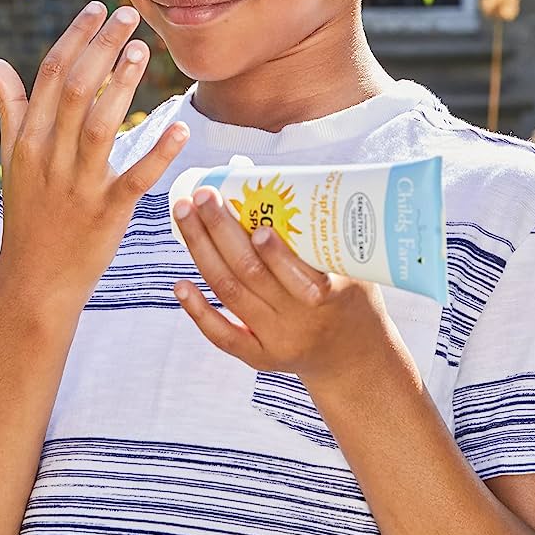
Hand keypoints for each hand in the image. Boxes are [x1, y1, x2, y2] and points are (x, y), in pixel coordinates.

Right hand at [0, 2, 189, 307]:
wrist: (33, 280)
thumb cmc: (28, 214)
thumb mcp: (12, 161)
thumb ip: (12, 110)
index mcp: (28, 140)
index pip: (50, 75)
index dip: (76, 37)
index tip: (98, 8)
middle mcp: (50, 157)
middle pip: (76, 90)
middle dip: (103, 47)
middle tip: (129, 14)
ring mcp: (79, 185)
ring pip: (101, 125)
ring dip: (123, 84)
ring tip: (144, 50)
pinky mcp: (108, 212)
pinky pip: (136, 176)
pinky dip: (159, 151)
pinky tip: (180, 124)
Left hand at [171, 186, 393, 385]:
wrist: (356, 356)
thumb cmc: (354, 296)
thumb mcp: (352, 263)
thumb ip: (318, 229)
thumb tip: (272, 177)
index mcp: (330, 295)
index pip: (300, 275)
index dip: (276, 253)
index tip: (256, 223)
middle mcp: (299, 320)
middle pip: (251, 275)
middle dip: (222, 232)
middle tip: (204, 196)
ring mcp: (276, 340)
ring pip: (231, 295)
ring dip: (202, 253)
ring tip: (185, 216)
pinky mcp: (259, 357)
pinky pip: (223, 336)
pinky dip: (198, 311)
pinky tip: (179, 284)